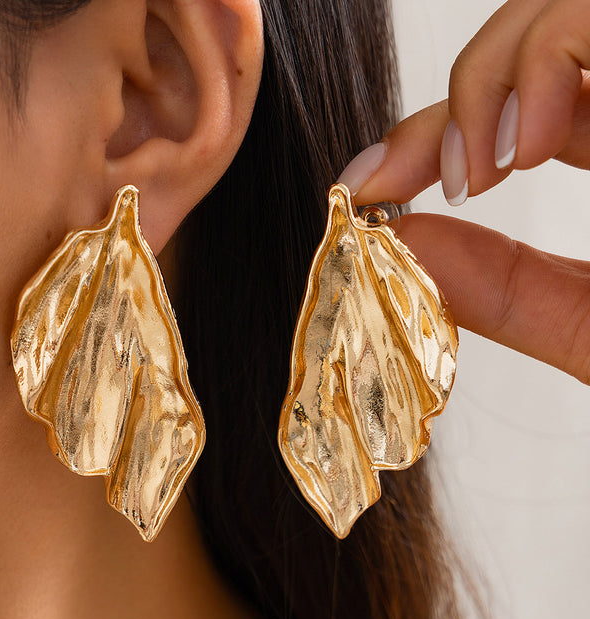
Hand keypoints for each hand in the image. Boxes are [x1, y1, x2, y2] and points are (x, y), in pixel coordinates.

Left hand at [339, 0, 589, 382]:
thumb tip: (407, 247)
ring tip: (475, 177)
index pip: (516, 115)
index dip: (430, 140)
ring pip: (553, 15)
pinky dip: (540, 64)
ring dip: (487, 84)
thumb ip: (513, 293)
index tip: (363, 189)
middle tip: (388, 181)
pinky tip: (520, 151)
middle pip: (529, 51)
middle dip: (444, 109)